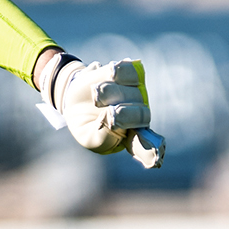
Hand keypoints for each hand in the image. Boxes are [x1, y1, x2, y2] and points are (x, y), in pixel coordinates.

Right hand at [37, 53, 164, 166]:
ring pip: (133, 92)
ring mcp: (137, 94)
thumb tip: (113, 115)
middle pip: (142, 114)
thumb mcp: (88, 138)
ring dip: (111, 93)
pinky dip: (117, 73)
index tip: (155, 157)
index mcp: (131, 138)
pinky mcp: (131, 75)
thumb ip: (103, 135)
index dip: (150, 152)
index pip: (147, 148)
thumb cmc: (85, 124)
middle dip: (122, 113)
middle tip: (106, 111)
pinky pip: (130, 71)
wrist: (74, 100)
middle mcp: (139, 117)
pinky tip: (110, 75)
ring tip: (97, 96)